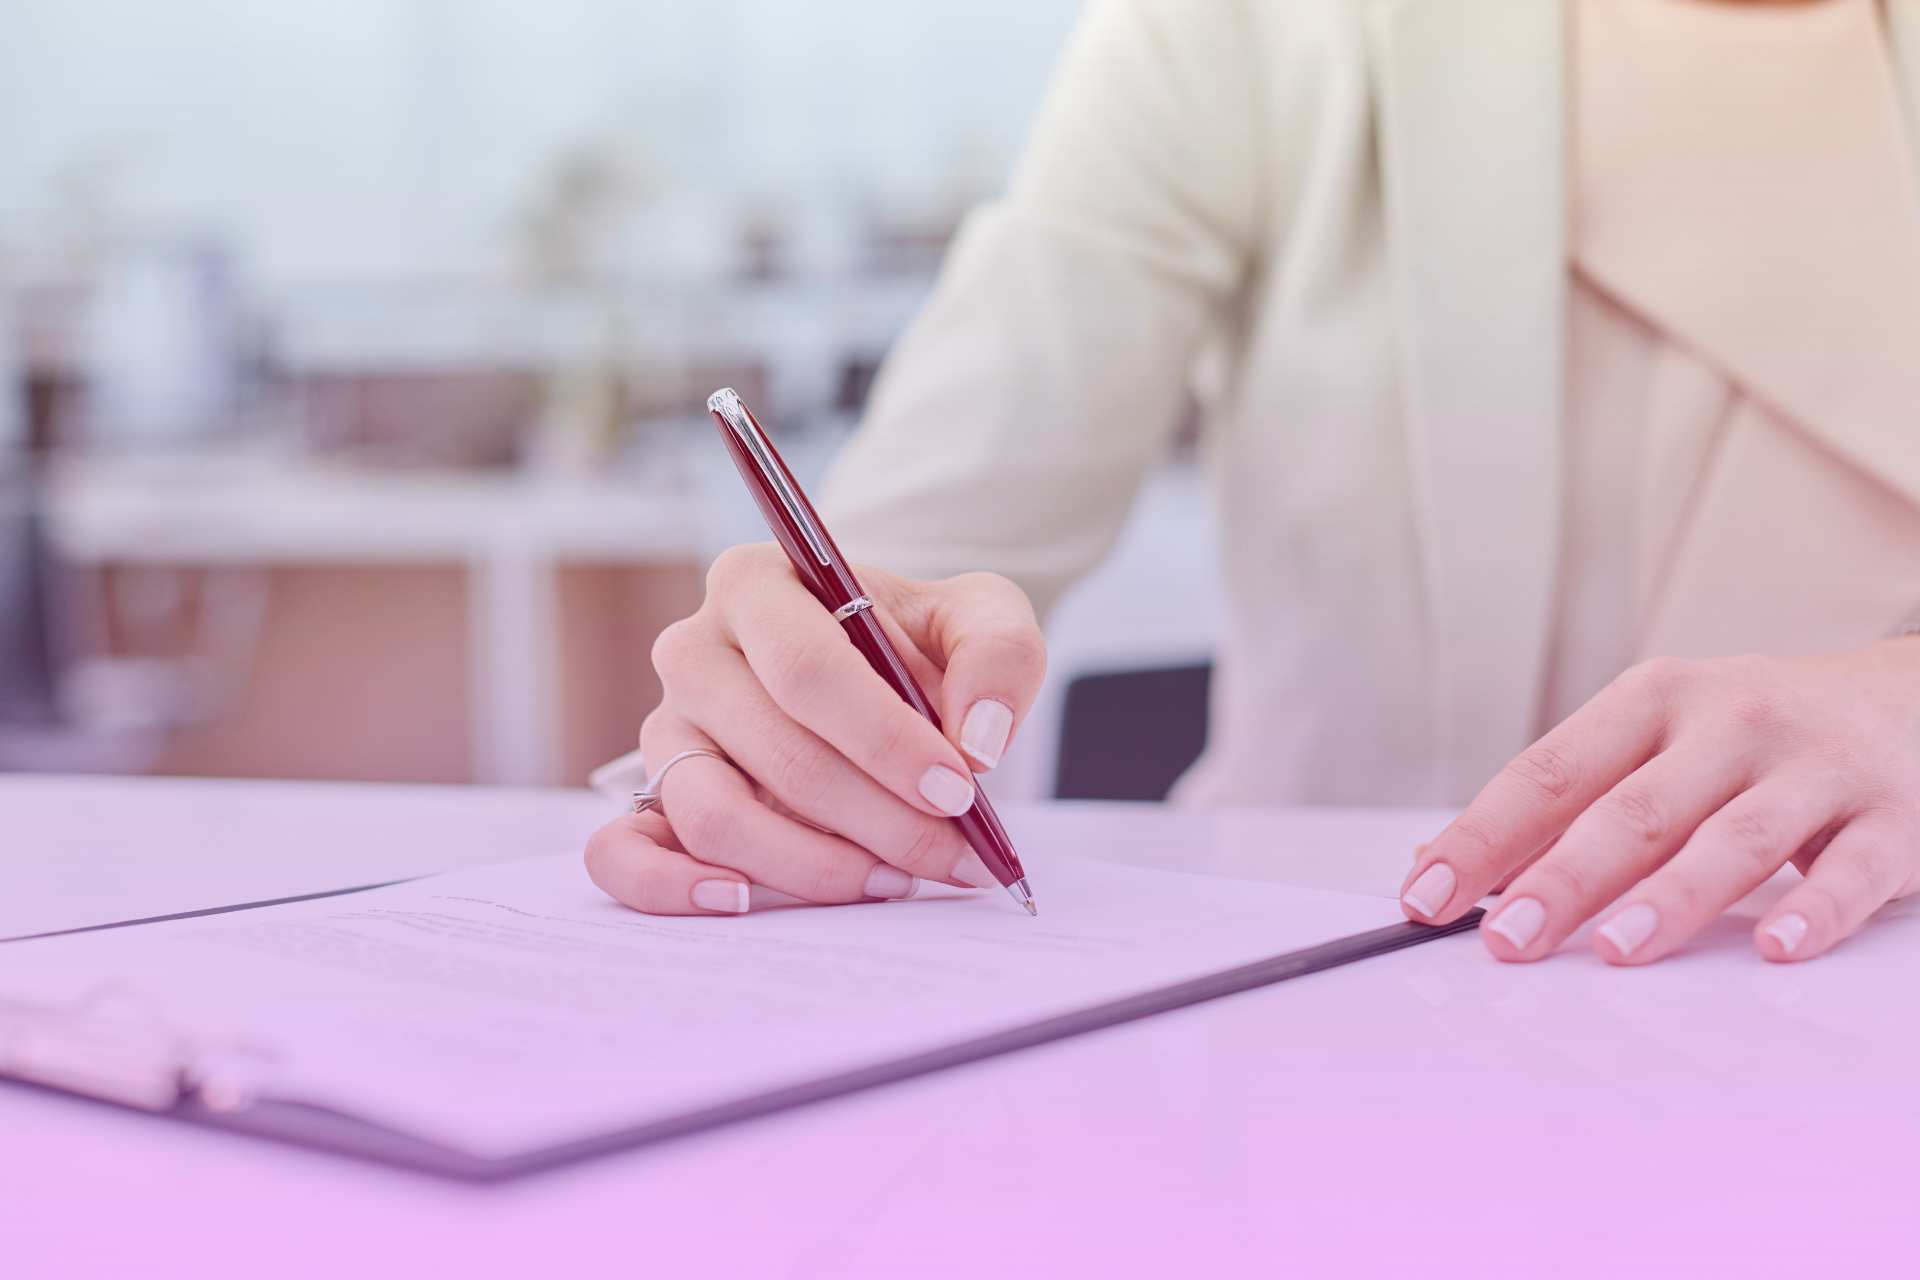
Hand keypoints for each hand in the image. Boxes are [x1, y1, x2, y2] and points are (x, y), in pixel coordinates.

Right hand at [585, 543, 1045, 914]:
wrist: (868, 668)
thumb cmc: (914, 641)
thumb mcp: (978, 614)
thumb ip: (998, 655)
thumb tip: (976, 739)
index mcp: (754, 584)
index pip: (807, 670)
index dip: (884, 741)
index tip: (956, 790)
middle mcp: (693, 651)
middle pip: (777, 753)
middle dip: (879, 818)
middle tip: (951, 856)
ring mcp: (666, 730)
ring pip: (715, 814)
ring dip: (812, 867)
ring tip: (890, 880)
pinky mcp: (650, 798)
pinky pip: (620, 854)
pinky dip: (672, 889)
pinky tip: (747, 902)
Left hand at [1398, 642, 1919, 963]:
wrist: (1911, 699)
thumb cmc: (1757, 733)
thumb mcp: (1657, 739)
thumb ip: (1564, 801)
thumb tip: (1446, 860)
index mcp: (1653, 700)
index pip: (1549, 771)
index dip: (1484, 836)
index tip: (1428, 891)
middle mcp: (1730, 722)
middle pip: (1632, 810)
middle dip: (1561, 879)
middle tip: (1505, 939)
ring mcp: (1816, 767)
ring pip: (1734, 838)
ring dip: (1671, 898)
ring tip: (1617, 950)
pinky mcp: (1895, 816)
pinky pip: (1852, 870)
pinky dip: (1815, 909)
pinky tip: (1777, 946)